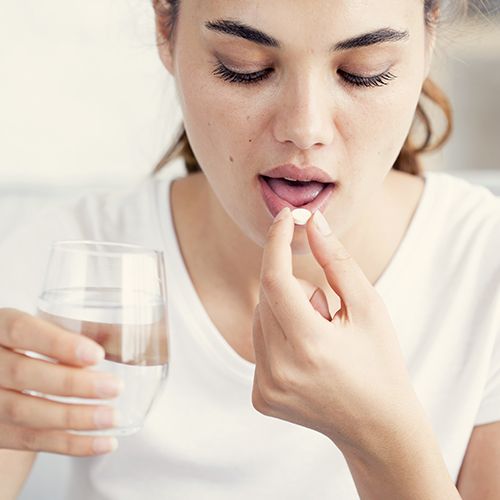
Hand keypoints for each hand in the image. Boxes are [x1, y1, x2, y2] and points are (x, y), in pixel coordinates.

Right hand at [0, 309, 122, 455]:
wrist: (4, 374)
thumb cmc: (33, 344)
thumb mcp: (44, 328)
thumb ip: (72, 332)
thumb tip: (120, 338)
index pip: (20, 330)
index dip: (58, 344)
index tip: (96, 355)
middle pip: (23, 374)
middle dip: (73, 384)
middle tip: (115, 387)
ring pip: (24, 412)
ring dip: (74, 418)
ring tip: (112, 417)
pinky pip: (29, 441)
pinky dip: (70, 444)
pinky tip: (103, 443)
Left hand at [252, 208, 423, 457]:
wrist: (377, 427)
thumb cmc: (380, 362)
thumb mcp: (369, 308)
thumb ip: (337, 262)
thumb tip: (312, 222)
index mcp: (310, 346)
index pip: (275, 279)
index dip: (277, 242)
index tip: (286, 217)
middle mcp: (279, 370)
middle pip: (267, 297)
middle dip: (294, 289)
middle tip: (327, 313)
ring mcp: (266, 388)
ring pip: (260, 318)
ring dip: (285, 313)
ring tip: (320, 339)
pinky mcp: (260, 397)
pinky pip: (258, 344)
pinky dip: (279, 337)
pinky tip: (308, 358)